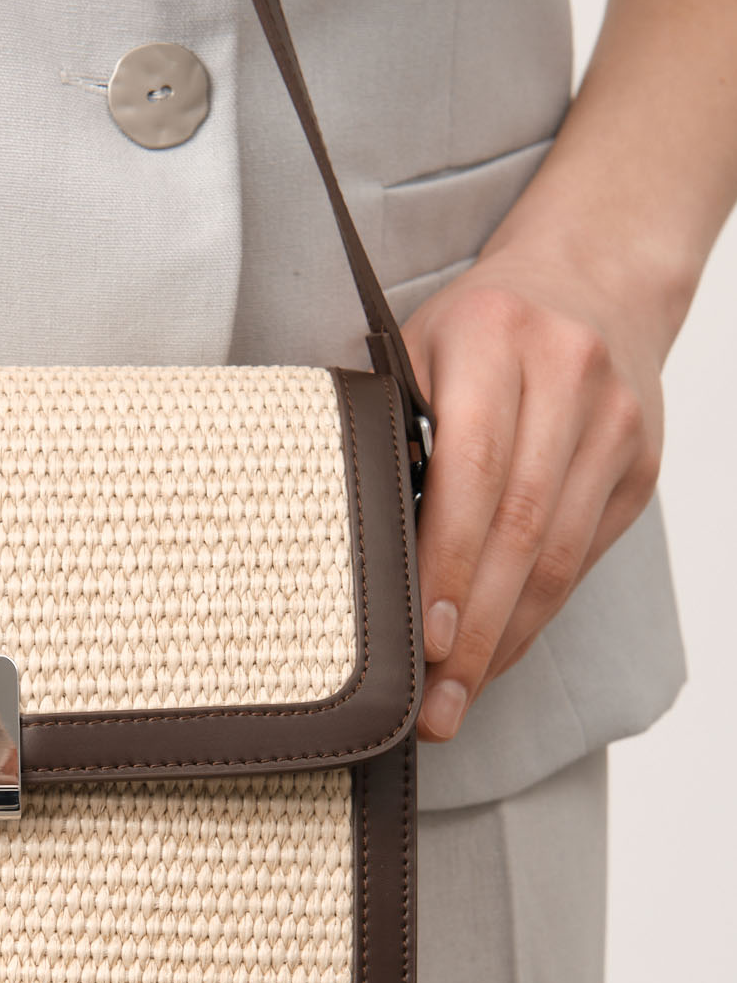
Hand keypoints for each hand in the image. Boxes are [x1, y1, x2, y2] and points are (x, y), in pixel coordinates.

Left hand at [402, 242, 663, 741]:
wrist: (595, 275)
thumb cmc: (477, 326)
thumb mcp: (417, 345)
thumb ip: (387, 425)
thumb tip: (344, 545)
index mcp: (493, 337)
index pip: (472, 470)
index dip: (447, 563)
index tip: (422, 640)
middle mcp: (566, 375)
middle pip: (520, 527)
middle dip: (474, 630)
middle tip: (432, 707)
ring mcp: (613, 422)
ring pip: (559, 555)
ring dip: (506, 641)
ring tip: (456, 703)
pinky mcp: (638, 464)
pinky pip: (582, 558)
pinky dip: (534, 616)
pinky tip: (496, 657)